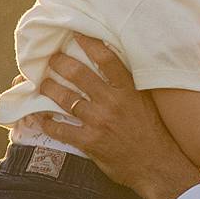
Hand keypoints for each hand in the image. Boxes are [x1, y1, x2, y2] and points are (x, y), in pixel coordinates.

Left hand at [32, 34, 199, 198]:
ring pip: (65, 99)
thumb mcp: (147, 101)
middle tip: (50, 58)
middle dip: (59, 63)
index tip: (75, 33)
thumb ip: (132, 84)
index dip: (88, 43)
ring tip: (42, 83)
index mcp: (129, 89)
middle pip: (78, 74)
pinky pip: (61, 130)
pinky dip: (48, 123)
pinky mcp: (90, 142)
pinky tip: (42, 117)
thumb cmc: (155, 131)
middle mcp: (112, 102)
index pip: (105, 58)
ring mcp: (99, 122)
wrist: (158, 165)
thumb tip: (117, 64)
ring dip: (49, 89)